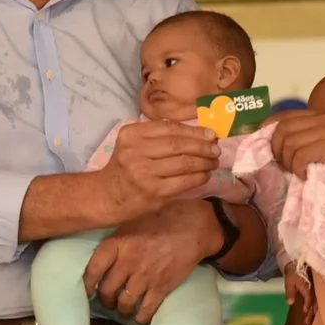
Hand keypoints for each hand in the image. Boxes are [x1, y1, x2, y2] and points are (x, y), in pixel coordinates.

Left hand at [83, 199, 218, 322]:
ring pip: (124, 303)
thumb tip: (103, 254)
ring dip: (121, 310)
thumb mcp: (133, 220)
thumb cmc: (162, 217)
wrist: (194, 226)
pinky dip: (141, 317)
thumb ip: (117, 238)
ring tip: (123, 310)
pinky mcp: (162, 287)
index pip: (93, 269)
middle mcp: (128, 262)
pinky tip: (141, 317)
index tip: (87, 289)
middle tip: (108, 300)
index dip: (87, 283)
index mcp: (118, 243)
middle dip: (105, 299)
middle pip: (107, 290)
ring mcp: (145, 276)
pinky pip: (146, 310)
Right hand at [99, 120, 218, 220]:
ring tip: (213, 162)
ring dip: (204, 162)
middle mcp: (136, 151)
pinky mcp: (154, 192)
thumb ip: (158, 136)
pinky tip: (205, 175)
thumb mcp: (133, 144)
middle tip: (216, 149)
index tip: (210, 134)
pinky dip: (199, 177)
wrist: (108, 196)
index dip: (193, 130)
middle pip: (178, 144)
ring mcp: (145, 173)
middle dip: (202, 146)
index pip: (169, 128)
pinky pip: (184, 181)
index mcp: (131, 135)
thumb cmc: (125, 167)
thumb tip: (197, 133)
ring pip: (184, 163)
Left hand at [267, 111, 324, 202]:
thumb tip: (259, 137)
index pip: (280, 117)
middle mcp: (322, 118)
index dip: (267, 133)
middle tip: (287, 166)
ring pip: (289, 144)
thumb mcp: (307, 147)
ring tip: (299, 171)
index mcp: (314, 116)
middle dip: (278, 152)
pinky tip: (306, 174)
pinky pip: (300, 156)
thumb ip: (290, 138)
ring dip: (289, 163)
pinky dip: (298, 169)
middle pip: (281, 130)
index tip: (268, 151)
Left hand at [284, 263, 316, 324]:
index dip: (307, 305)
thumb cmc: (293, 272)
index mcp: (308, 286)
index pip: (309, 297)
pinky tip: (314, 312)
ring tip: (310, 320)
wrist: (299, 262)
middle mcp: (315, 288)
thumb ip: (290, 292)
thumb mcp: (289, 281)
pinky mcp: (318, 288)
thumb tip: (290, 303)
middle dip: (312, 313)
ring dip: (315, 311)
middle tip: (307, 322)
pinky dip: (317, 306)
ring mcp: (318, 288)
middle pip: (316, 302)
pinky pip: (320, 298)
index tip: (305, 311)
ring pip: (319, 301)